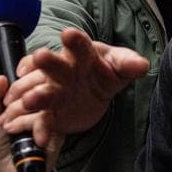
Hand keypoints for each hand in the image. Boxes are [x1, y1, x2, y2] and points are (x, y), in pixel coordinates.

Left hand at [0, 75, 64, 171]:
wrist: (7, 170)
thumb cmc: (2, 143)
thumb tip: (1, 78)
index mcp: (32, 98)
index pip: (32, 77)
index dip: (18, 83)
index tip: (4, 98)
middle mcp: (46, 105)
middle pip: (38, 86)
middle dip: (15, 99)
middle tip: (3, 116)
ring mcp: (53, 118)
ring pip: (41, 100)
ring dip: (18, 112)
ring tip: (7, 126)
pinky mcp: (57, 132)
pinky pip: (45, 118)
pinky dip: (26, 123)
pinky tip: (15, 131)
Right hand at [1, 28, 148, 135]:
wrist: (91, 91)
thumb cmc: (103, 71)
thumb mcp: (119, 66)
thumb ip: (128, 64)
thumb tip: (142, 65)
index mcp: (81, 55)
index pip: (80, 45)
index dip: (75, 40)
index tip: (69, 34)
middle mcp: (62, 70)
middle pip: (53, 64)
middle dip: (47, 61)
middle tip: (41, 56)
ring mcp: (52, 91)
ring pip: (40, 91)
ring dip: (35, 95)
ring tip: (29, 101)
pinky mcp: (49, 112)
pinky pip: (42, 120)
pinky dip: (39, 128)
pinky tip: (41, 138)